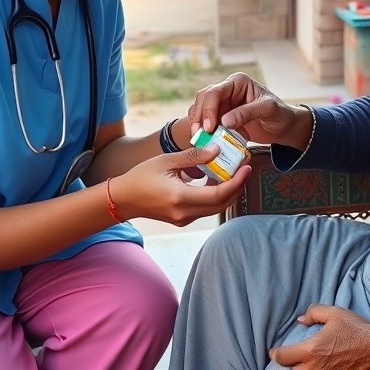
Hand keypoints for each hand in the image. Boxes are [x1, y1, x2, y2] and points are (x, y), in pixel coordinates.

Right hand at [109, 144, 249, 225]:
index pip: (218, 194)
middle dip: (238, 187)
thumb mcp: (166, 161)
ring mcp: (184, 219)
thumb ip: (193, 157)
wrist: (124, 199)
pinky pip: (207, 209)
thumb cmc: (141, 177)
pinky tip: (219, 181)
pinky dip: (217, 196)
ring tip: (236, 173)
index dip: (236, 182)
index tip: (246, 168)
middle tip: (245, 168)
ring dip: (229, 192)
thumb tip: (217, 150)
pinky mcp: (183, 220)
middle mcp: (185, 212)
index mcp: (180, 197)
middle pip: (222, 204)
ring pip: (216, 209)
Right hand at [188, 72, 311, 149]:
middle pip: (203, 99)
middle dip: (199, 117)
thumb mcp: (268, 110)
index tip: (209, 127)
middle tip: (198, 135)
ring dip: (197, 124)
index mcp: (237, 82)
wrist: (284, 128)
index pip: (215, 92)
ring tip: (197, 140)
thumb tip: (224, 121)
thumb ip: (247, 113)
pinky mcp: (221, 118)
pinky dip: (202, 132)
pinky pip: (206, 123)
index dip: (208, 109)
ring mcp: (223, 104)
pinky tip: (202, 142)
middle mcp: (227, 90)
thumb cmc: (280, 114)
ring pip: (200, 111)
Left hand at [269, 304, 369, 369]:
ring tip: (303, 363)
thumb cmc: (358, 330)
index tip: (275, 351)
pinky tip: (319, 366)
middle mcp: (315, 368)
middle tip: (290, 358)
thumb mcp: (335, 314)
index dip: (275, 354)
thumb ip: (314, 313)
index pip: (283, 357)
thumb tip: (301, 319)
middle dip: (289, 365)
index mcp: (311, 350)